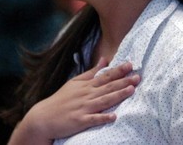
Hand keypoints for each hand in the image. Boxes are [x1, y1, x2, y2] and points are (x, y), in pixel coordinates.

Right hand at [9, 58, 139, 144]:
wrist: (44, 117)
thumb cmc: (61, 99)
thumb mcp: (74, 82)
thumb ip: (91, 72)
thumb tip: (104, 60)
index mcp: (86, 85)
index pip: (105, 76)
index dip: (118, 71)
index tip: (130, 65)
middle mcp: (86, 95)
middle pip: (108, 87)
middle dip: (124, 81)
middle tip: (138, 76)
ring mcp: (83, 108)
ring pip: (104, 101)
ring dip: (118, 95)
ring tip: (131, 90)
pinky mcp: (80, 121)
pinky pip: (94, 119)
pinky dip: (103, 117)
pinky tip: (114, 116)